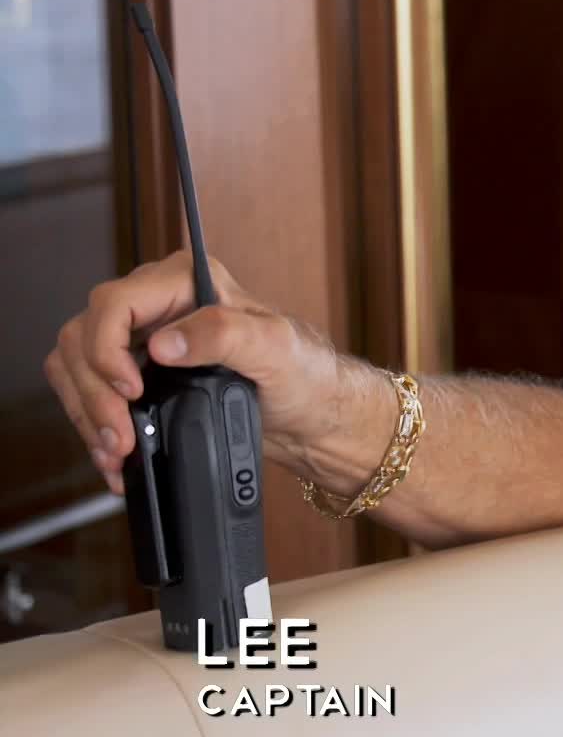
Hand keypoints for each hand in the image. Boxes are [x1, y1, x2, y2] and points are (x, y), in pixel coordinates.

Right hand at [43, 250, 343, 493]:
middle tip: (121, 437)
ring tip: (116, 452)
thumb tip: (164, 342)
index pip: (114, 302)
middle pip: (84, 336)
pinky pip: (89, 391)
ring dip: (88, 413)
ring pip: (76, 366)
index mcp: (188, 282)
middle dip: (94, 391)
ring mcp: (144, 340)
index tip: (131, 389)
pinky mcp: (140, 375)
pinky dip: (93, 424)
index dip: (107, 347)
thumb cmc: (306, 374)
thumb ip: (224, 334)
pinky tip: (114, 454)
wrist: (312, 415)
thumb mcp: (276, 348)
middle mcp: (159, 305)